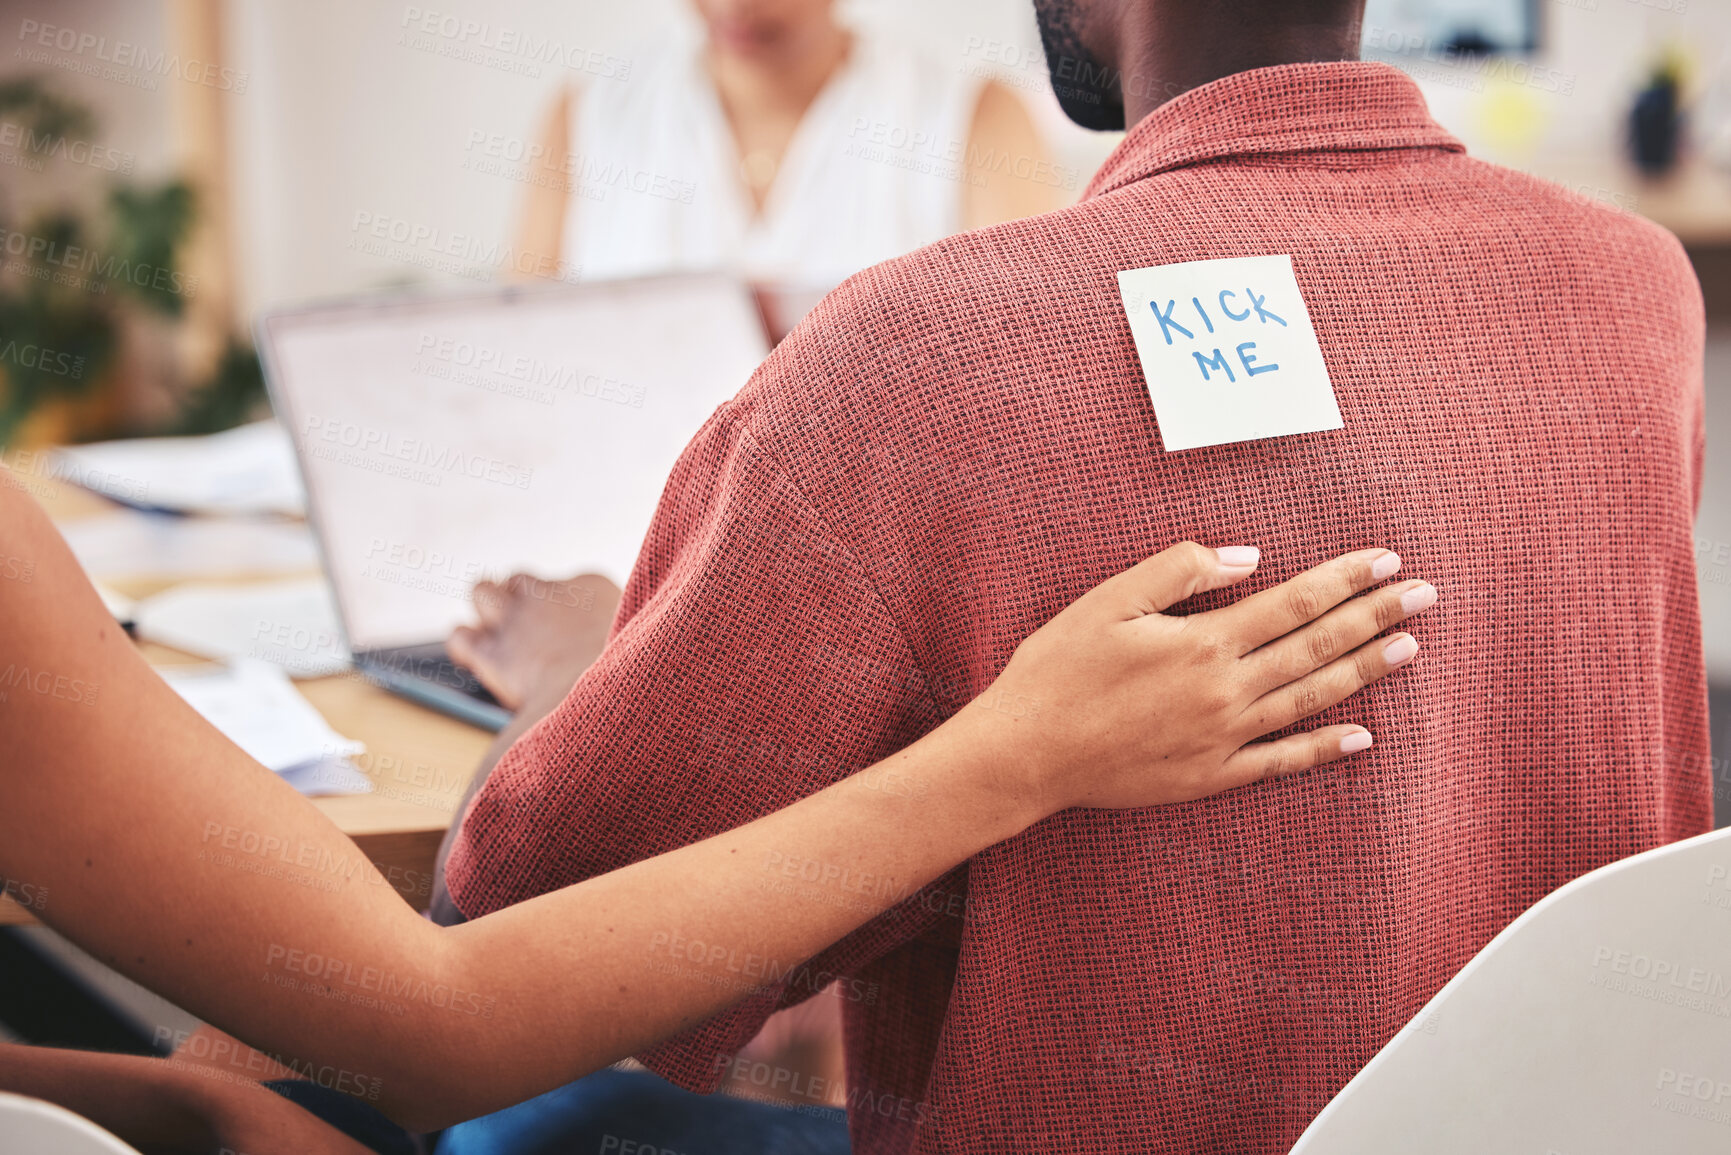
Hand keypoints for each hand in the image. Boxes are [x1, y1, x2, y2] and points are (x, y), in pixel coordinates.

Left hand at [446, 573, 621, 711]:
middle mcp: (549, 593)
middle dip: (520, 602)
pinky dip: (464, 646)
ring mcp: (517, 617)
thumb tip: (603, 644)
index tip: (565, 629)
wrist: (602, 696)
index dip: (560, 607)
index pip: (568, 584)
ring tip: (496, 635)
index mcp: (592, 586)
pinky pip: (461, 637)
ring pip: (482, 592)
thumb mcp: (636, 642)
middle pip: (521, 581)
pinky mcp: (491, 650)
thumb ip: (613, 632)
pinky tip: (473, 657)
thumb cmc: (629, 677)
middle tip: (527, 632)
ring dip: (486, 611)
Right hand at [976, 543, 1435, 813]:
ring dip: (1365, 672)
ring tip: (1409, 648)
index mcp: (1203, 643)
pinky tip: (1362, 735)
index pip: (1294, 603)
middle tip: (1426, 596)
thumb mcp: (1109, 600)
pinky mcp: (1210, 776)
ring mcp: (1223, 739)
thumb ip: (1181, 570)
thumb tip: (1250, 557)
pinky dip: (1324, 748)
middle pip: (1317, 647)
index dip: (1345, 580)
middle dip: (1376, 617)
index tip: (1387, 561)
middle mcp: (1225, 691)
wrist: (1025, 753)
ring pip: (1311, 699)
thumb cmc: (1057, 670)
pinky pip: (1281, 762)